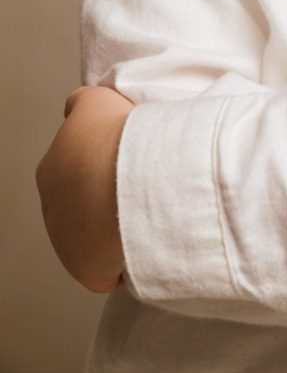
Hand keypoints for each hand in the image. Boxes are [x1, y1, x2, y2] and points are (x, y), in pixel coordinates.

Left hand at [36, 85, 133, 292]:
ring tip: (149, 214)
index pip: (74, 171)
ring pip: (97, 237)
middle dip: (108, 199)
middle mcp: (52, 207)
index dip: (102, 167)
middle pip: (84, 206)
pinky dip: (127, 261)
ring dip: (119, 229)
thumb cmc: (117, 136)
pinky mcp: (88, 272)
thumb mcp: (96, 100)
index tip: (128, 163)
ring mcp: (67, 243)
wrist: (131, 176)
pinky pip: (110, 270)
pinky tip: (147, 243)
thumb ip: (82, 105)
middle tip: (143, 188)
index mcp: (50, 169)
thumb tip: (75, 109)